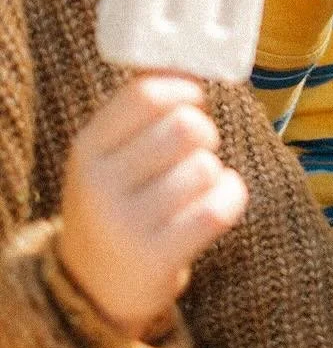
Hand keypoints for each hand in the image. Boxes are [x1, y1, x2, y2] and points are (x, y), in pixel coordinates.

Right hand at [57, 75, 247, 340]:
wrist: (95, 287)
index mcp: (87, 147)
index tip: (192, 101)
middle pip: (186, 127)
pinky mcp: (155, 258)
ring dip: (214, 173)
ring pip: (206, 168)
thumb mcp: (109, 153)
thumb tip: (194, 60)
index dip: (184, 90)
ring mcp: (125, 225)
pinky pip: (219, 208)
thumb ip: (144, 109)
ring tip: (194, 189)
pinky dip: (230, 199)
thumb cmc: (119, 200)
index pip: (146, 94)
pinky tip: (215, 206)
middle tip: (195, 151)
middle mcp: (99, 185)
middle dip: (205, 133)